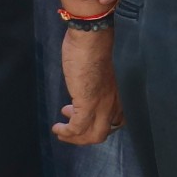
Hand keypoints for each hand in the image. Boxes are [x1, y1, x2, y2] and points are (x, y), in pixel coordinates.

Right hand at [52, 26, 121, 144]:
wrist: (91, 39)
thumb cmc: (93, 50)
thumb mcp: (100, 74)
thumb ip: (97, 87)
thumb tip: (84, 94)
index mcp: (119, 96)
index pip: (115, 123)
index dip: (97, 126)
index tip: (81, 120)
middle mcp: (115, 104)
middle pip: (102, 134)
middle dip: (83, 138)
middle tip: (68, 132)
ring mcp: (103, 105)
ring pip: (92, 136)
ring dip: (73, 138)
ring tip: (61, 132)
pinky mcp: (88, 103)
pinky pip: (78, 127)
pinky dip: (66, 132)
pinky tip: (57, 127)